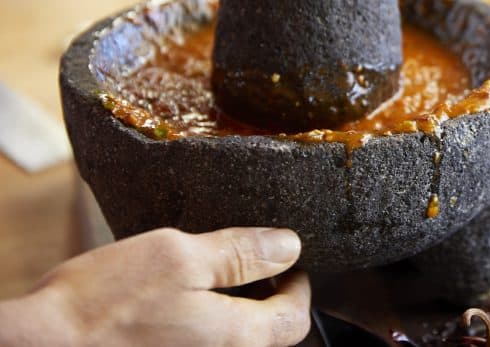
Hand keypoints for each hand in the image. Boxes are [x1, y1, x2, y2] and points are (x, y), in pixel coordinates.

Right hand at [1, 227, 309, 346]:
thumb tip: (289, 246)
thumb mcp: (178, 257)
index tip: (284, 260)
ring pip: (233, 342)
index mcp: (236, 338)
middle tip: (244, 263)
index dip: (296, 284)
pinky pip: (202, 346)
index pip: (295, 319)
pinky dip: (202, 325)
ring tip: (206, 279)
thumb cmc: (101, 305)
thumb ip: (240, 253)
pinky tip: (175, 304)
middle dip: (263, 297)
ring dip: (231, 312)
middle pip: (268, 335)